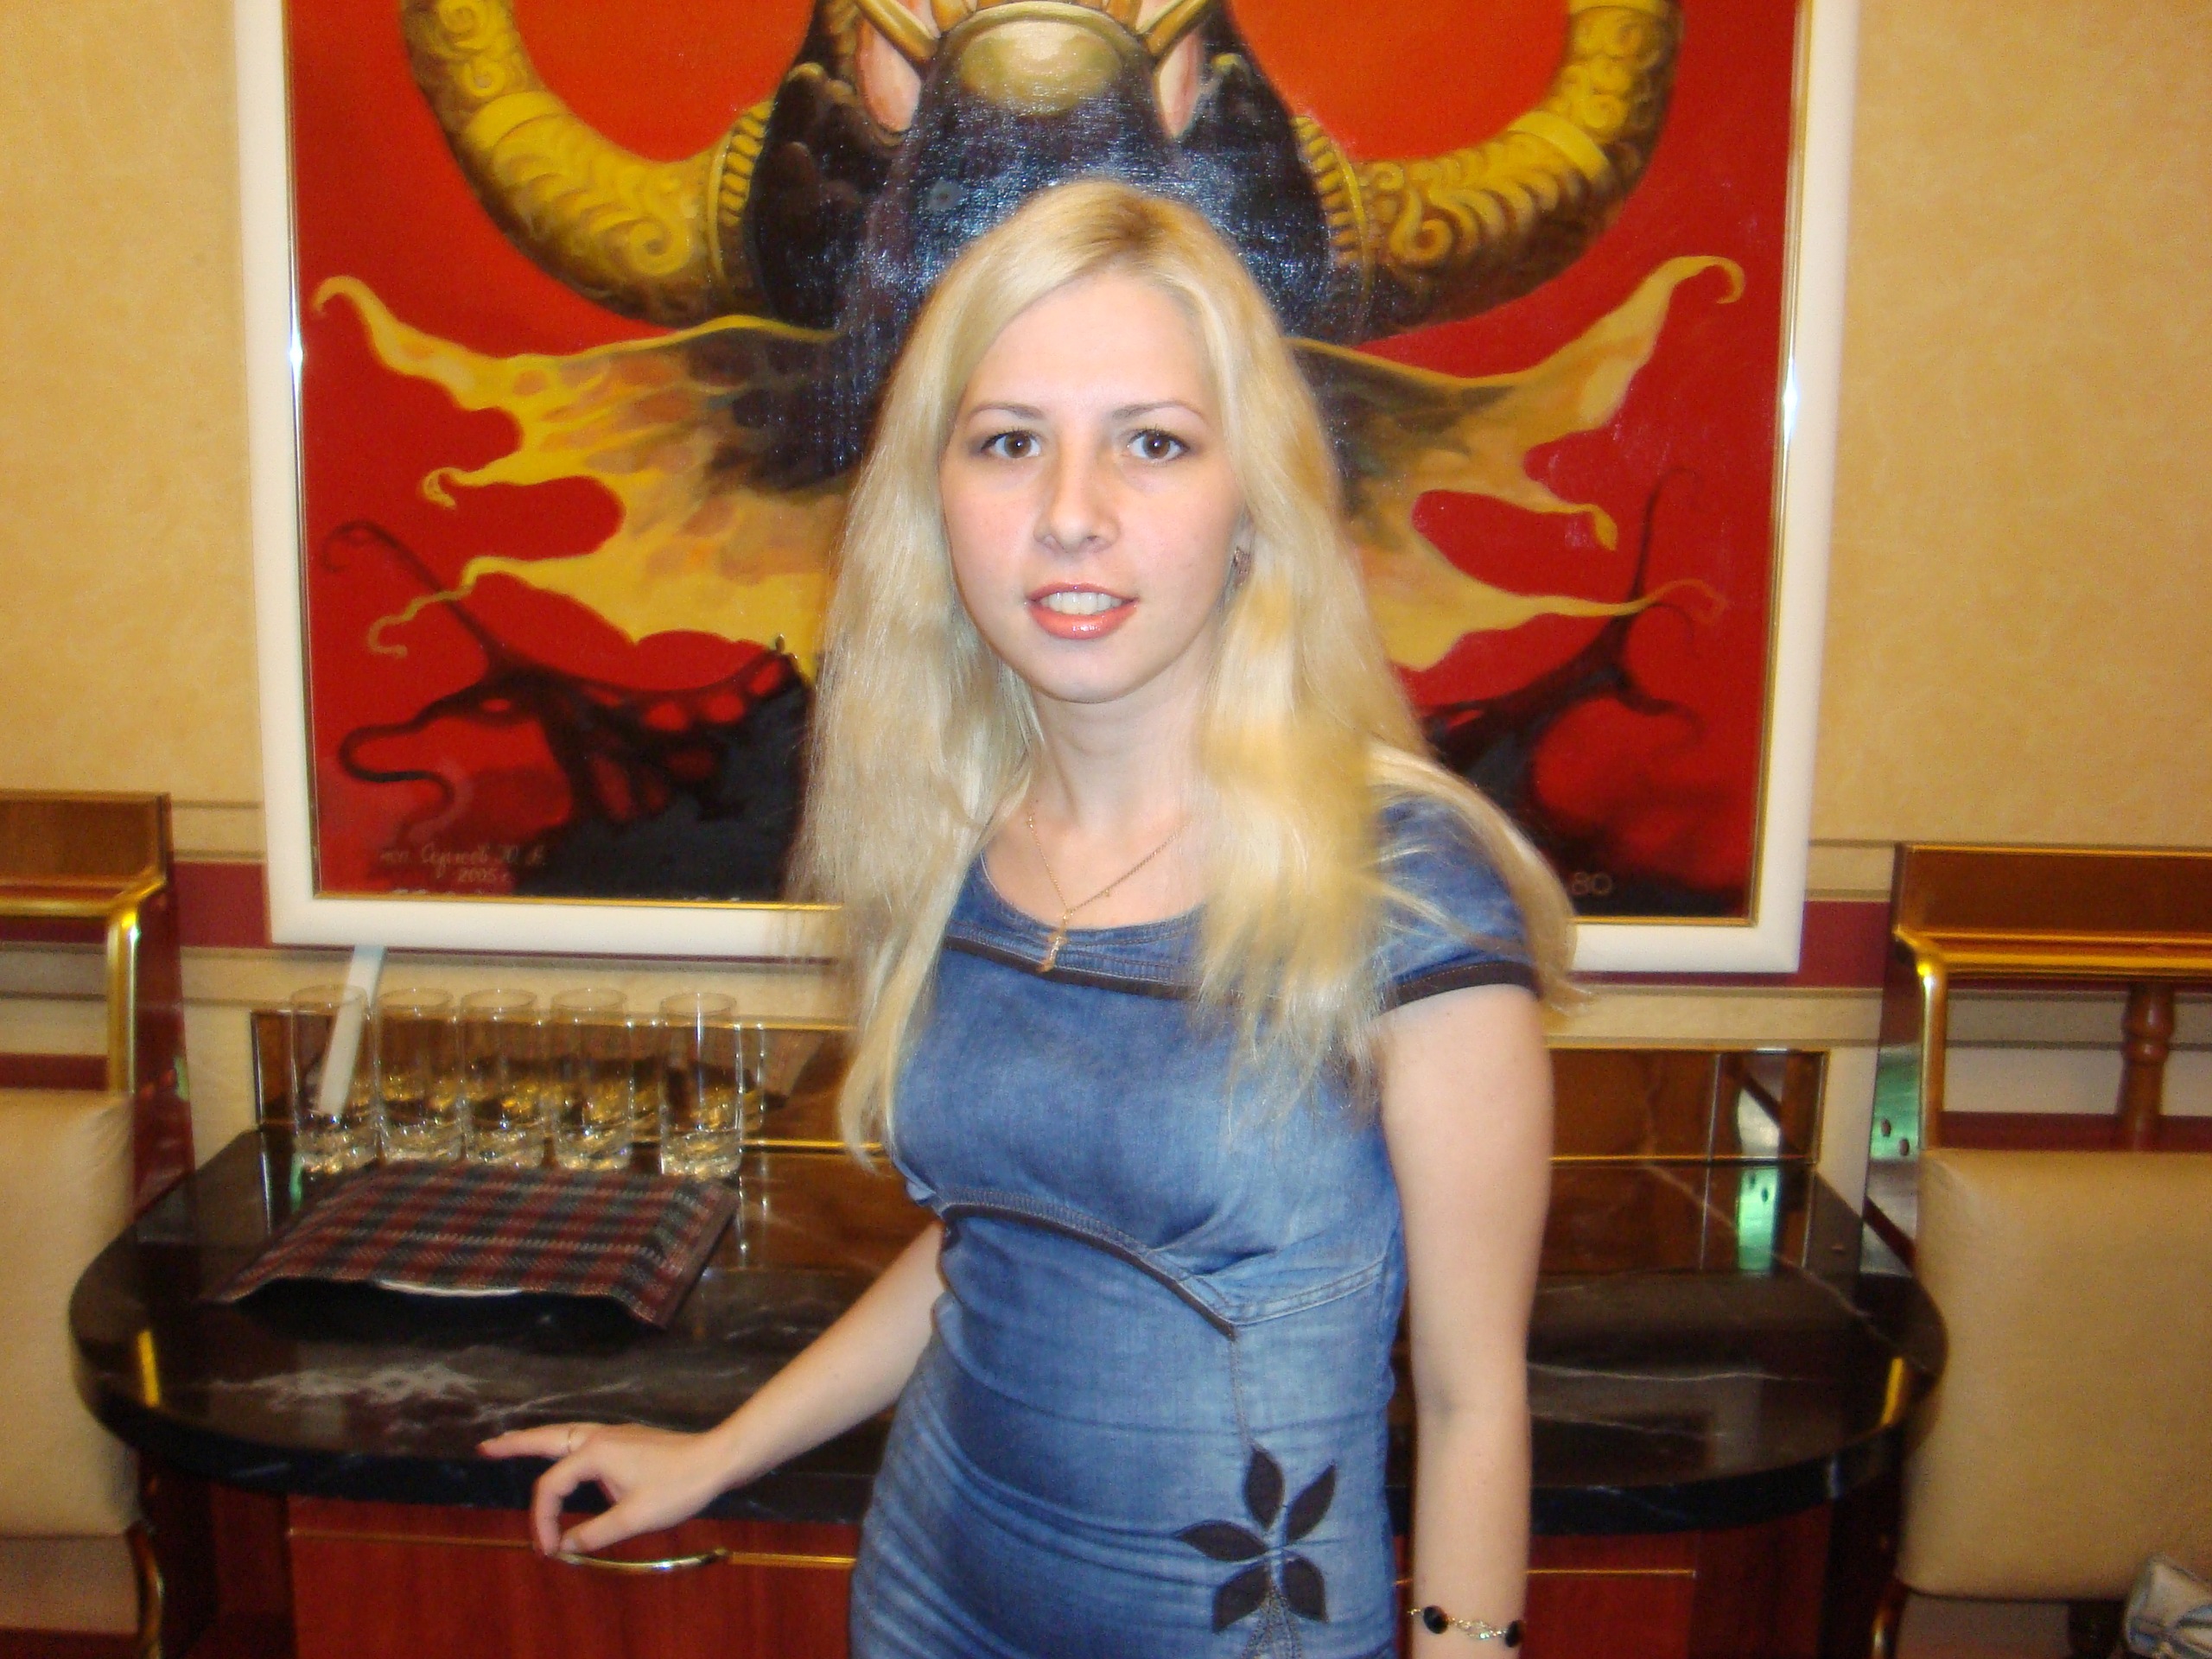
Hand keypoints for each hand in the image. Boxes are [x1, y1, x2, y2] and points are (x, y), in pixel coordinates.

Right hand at [478, 1422, 731, 1555]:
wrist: (718, 1458)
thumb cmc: (678, 1486)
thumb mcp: (634, 1518)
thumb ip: (595, 1534)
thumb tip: (565, 1547)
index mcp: (594, 1452)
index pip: (551, 1488)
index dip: (542, 1521)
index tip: (549, 1551)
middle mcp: (599, 1436)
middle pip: (547, 1438)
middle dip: (515, 1444)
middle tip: (485, 1447)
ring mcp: (614, 1434)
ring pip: (565, 1433)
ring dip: (537, 1439)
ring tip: (513, 1442)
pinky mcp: (627, 1440)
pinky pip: (582, 1438)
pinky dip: (563, 1443)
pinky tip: (566, 1454)